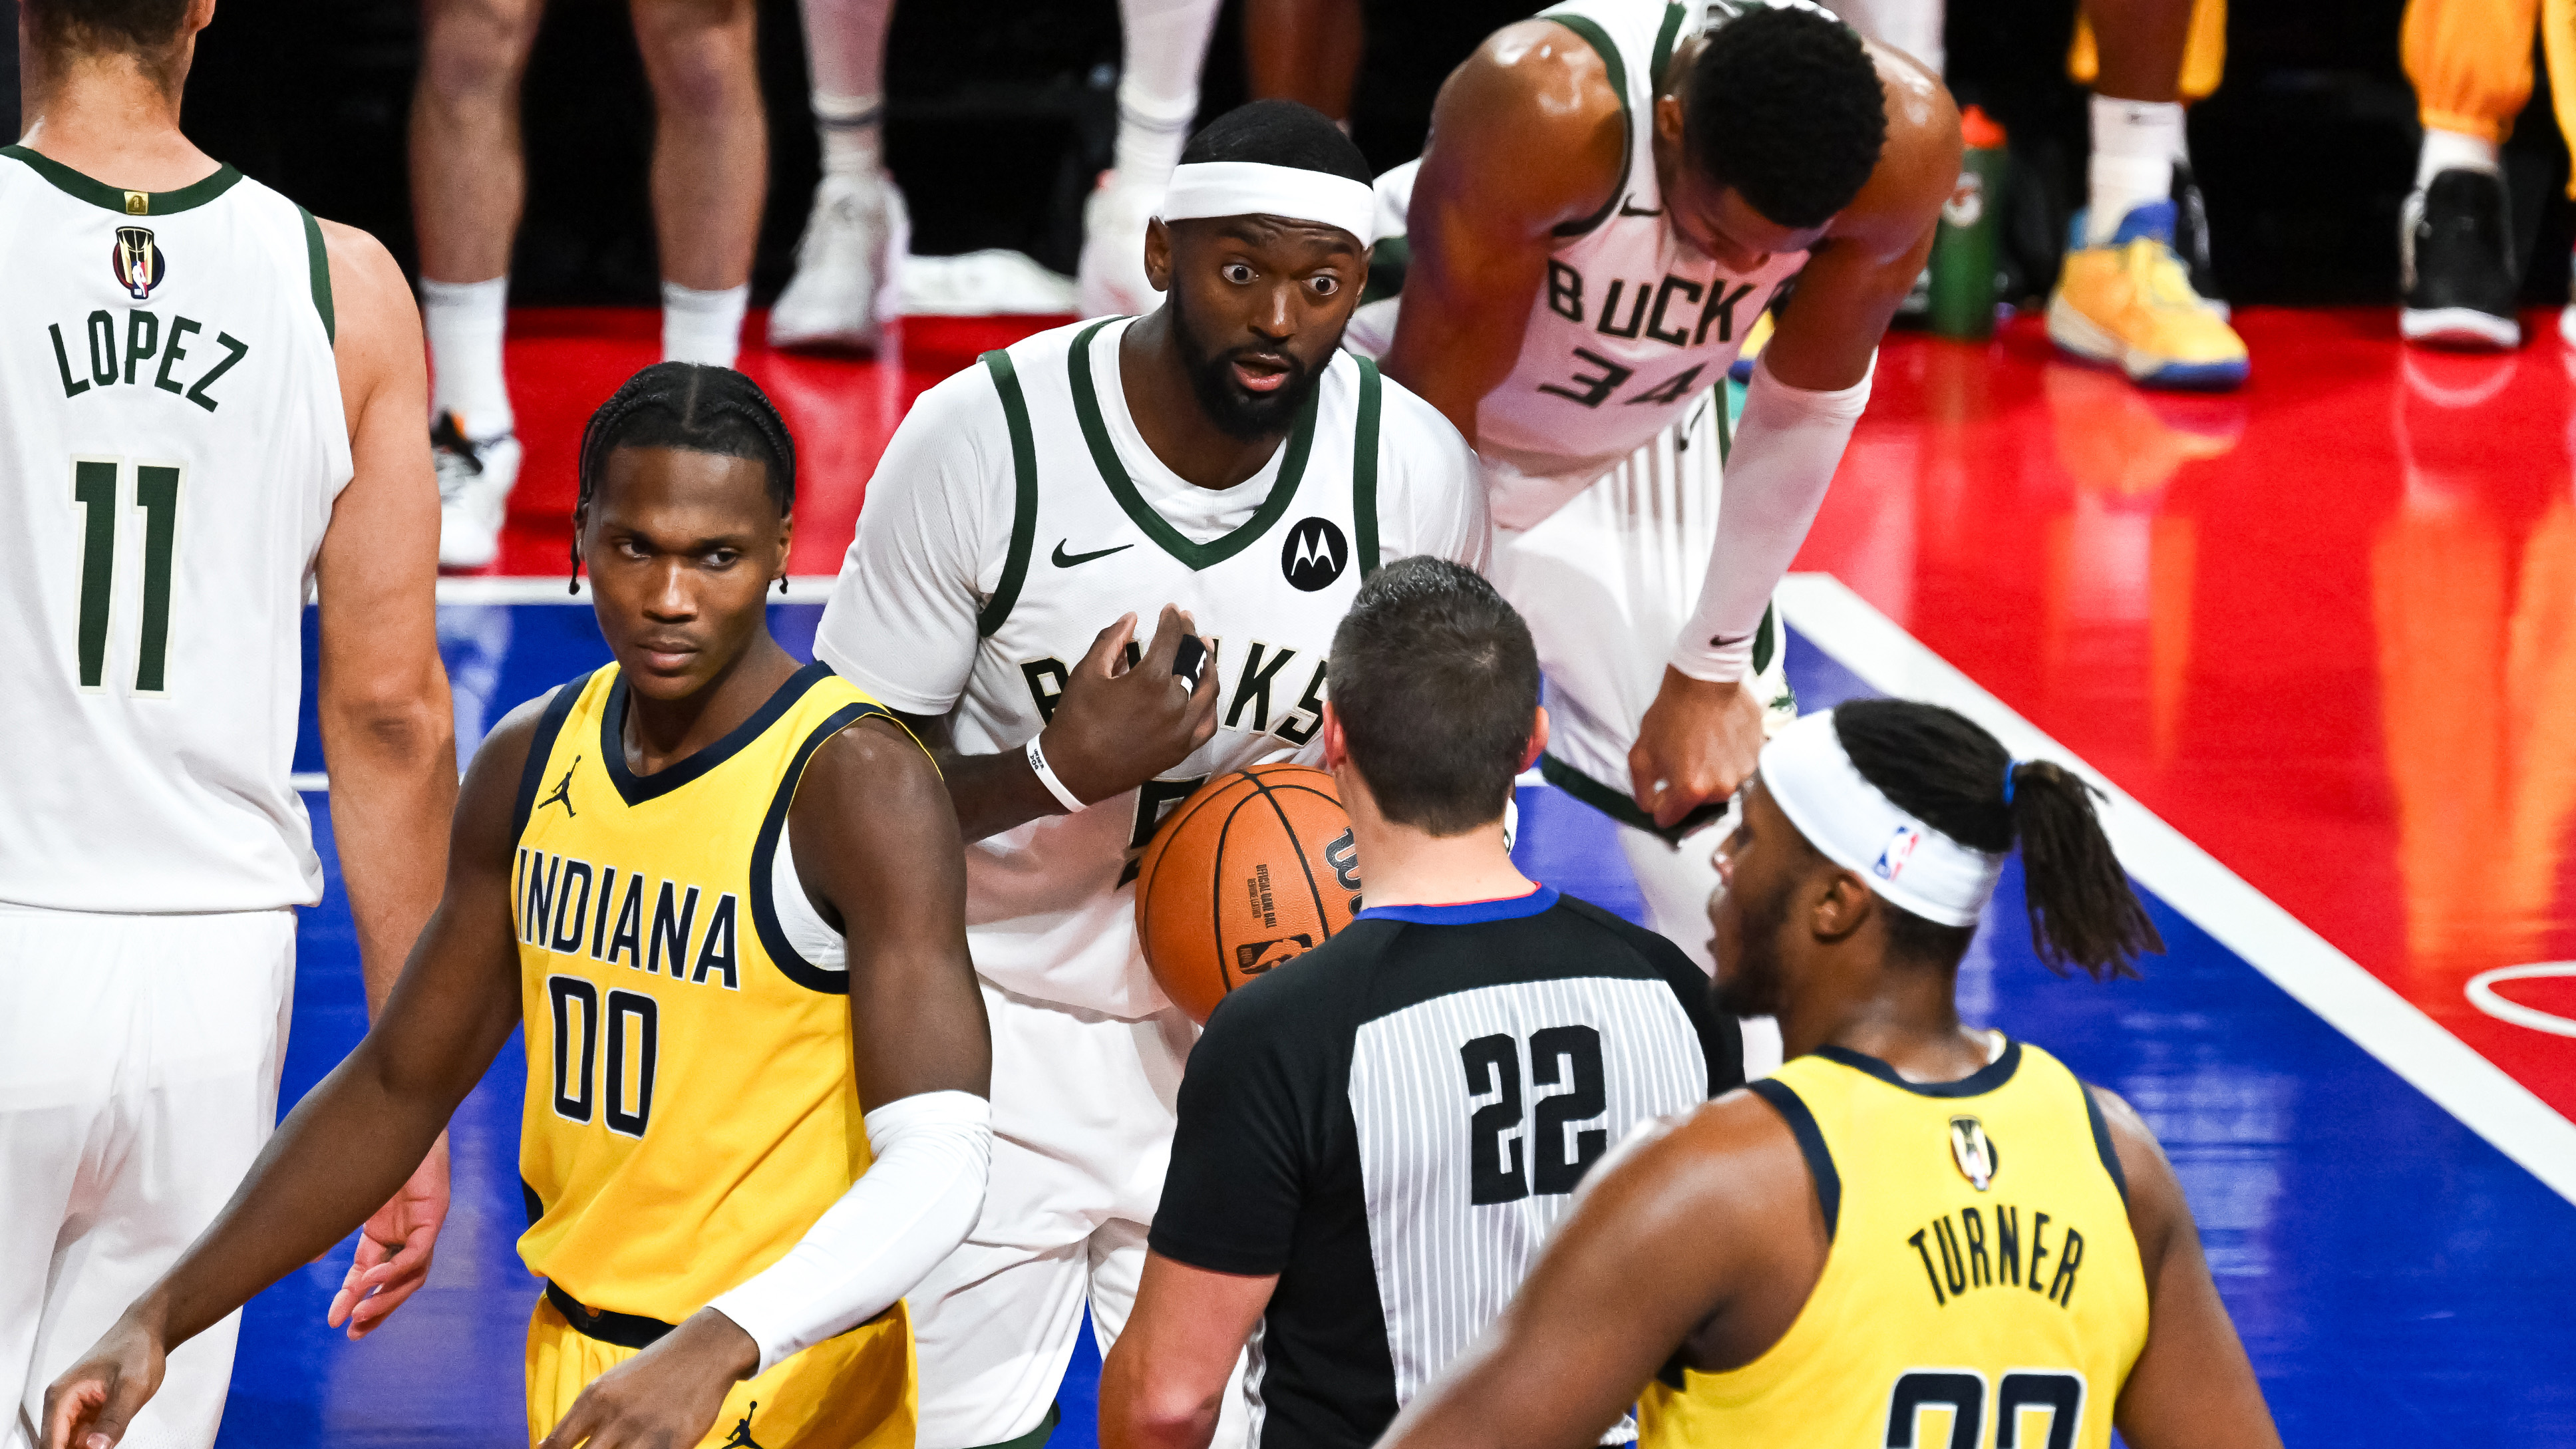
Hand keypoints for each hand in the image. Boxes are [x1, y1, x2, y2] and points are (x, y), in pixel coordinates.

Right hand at [41, 1307, 167, 1448]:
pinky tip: (108, 1443)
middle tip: (104, 1448)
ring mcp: (75, 1409)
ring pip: (70, 1444)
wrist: (147, 1332)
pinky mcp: (88, 1412)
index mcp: (62, 1397)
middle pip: (58, 1445)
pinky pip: (84, 1438)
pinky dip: (94, 1446)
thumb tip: (96, 1447)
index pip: (50, 1443)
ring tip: (108, 1442)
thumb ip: (114, 1419)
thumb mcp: (131, 1386)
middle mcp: (62, 1404)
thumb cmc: (137, 1348)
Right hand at [327, 1130, 450, 1338]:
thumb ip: (327, 1226)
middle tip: (353, 1332)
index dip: (352, 1299)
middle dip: (375, 1310)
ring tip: (360, 1314)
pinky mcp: (434, 1213)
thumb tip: (308, 1257)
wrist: (402, 1111)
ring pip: (412, 1276)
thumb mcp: (344, 1195)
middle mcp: (404, 1232)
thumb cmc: (372, 1147)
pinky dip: (396, 1271)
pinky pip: (418, 1254)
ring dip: (386, 1298)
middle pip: (395, 1283)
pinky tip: (371, 1282)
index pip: (369, 1274)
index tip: (333, 1322)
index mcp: (382, 1231)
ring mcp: (422, 1224)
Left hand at [537, 1308, 759, 1448]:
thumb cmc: (653, 1370)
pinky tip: (647, 1447)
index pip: (556, 1445)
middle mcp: (616, 1417)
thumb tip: (547, 1446)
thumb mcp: (610, 1385)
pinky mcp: (674, 1443)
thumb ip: (582, 1417)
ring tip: (625, 1448)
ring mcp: (645, 1432)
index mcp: (594, 1399)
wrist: (705, 1350)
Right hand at [1042, 605, 1221, 804]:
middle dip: (1192, 637)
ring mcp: (1182, 729)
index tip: (1171, 609)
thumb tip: (1132, 617)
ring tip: (1204, 650)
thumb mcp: (1087, 671)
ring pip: (1207, 690)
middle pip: (1193, 660)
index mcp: (1150, 679)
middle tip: (1188, 622)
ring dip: (1208, 666)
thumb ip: (1111, 640)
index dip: (1173, 620)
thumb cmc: (1076, 718)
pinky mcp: (1181, 750)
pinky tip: (1205, 692)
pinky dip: (1210, 704)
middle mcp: (1174, 703)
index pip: (1172, 639)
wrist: (1072, 771)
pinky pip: (1207, 723)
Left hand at [1628, 669, 1765, 828]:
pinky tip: (1719, 740)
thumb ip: (1642, 789)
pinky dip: (1728, 761)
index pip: (1671, 818)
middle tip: (1682, 760)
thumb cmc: (1671, 713)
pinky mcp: (1757, 756)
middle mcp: (1721, 788)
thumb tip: (1650, 808)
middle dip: (1687, 789)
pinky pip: (1737, 770)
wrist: (1706, 680)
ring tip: (1703, 748)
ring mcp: (1743, 773)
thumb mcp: (1641, 752)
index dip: (1661, 807)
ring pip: (1720, 787)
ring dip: (1710, 775)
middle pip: (1698, 804)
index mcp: (1691, 790)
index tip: (1660, 793)